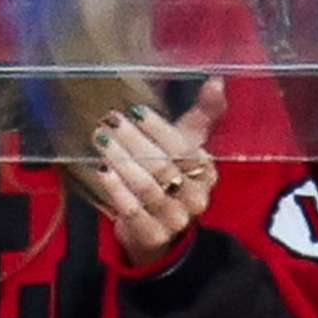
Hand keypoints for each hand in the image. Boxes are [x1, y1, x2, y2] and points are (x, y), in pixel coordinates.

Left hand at [93, 78, 225, 266]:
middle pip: (163, 167)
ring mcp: (175, 219)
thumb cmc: (173, 177)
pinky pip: (133, 211)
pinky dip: (116, 190)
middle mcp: (196, 197)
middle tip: (109, 122)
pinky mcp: (153, 236)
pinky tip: (101, 171)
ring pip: (147, 188)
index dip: (158, 128)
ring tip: (101, 140)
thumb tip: (216, 81)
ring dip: (121, 161)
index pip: (184, 148)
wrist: (160, 229)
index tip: (134, 111)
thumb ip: (203, 115)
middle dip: (133, 141)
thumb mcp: (188, 146)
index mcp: (206, 171)